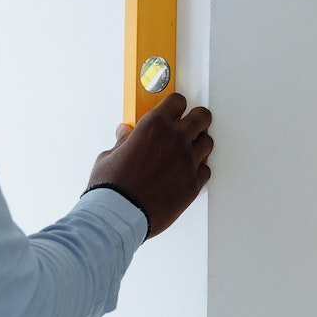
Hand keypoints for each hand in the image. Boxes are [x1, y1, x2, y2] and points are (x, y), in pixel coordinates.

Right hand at [85, 93, 213, 238]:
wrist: (120, 215)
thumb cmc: (112, 187)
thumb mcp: (109, 156)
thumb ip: (123, 142)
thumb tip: (125, 133)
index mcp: (154, 126)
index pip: (177, 101)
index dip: (176, 105)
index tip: (174, 109)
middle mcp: (175, 139)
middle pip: (201, 117)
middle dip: (197, 118)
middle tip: (191, 123)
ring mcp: (187, 161)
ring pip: (207, 143)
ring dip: (199, 144)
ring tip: (188, 150)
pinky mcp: (193, 184)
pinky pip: (205, 170)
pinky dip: (198, 169)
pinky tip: (187, 172)